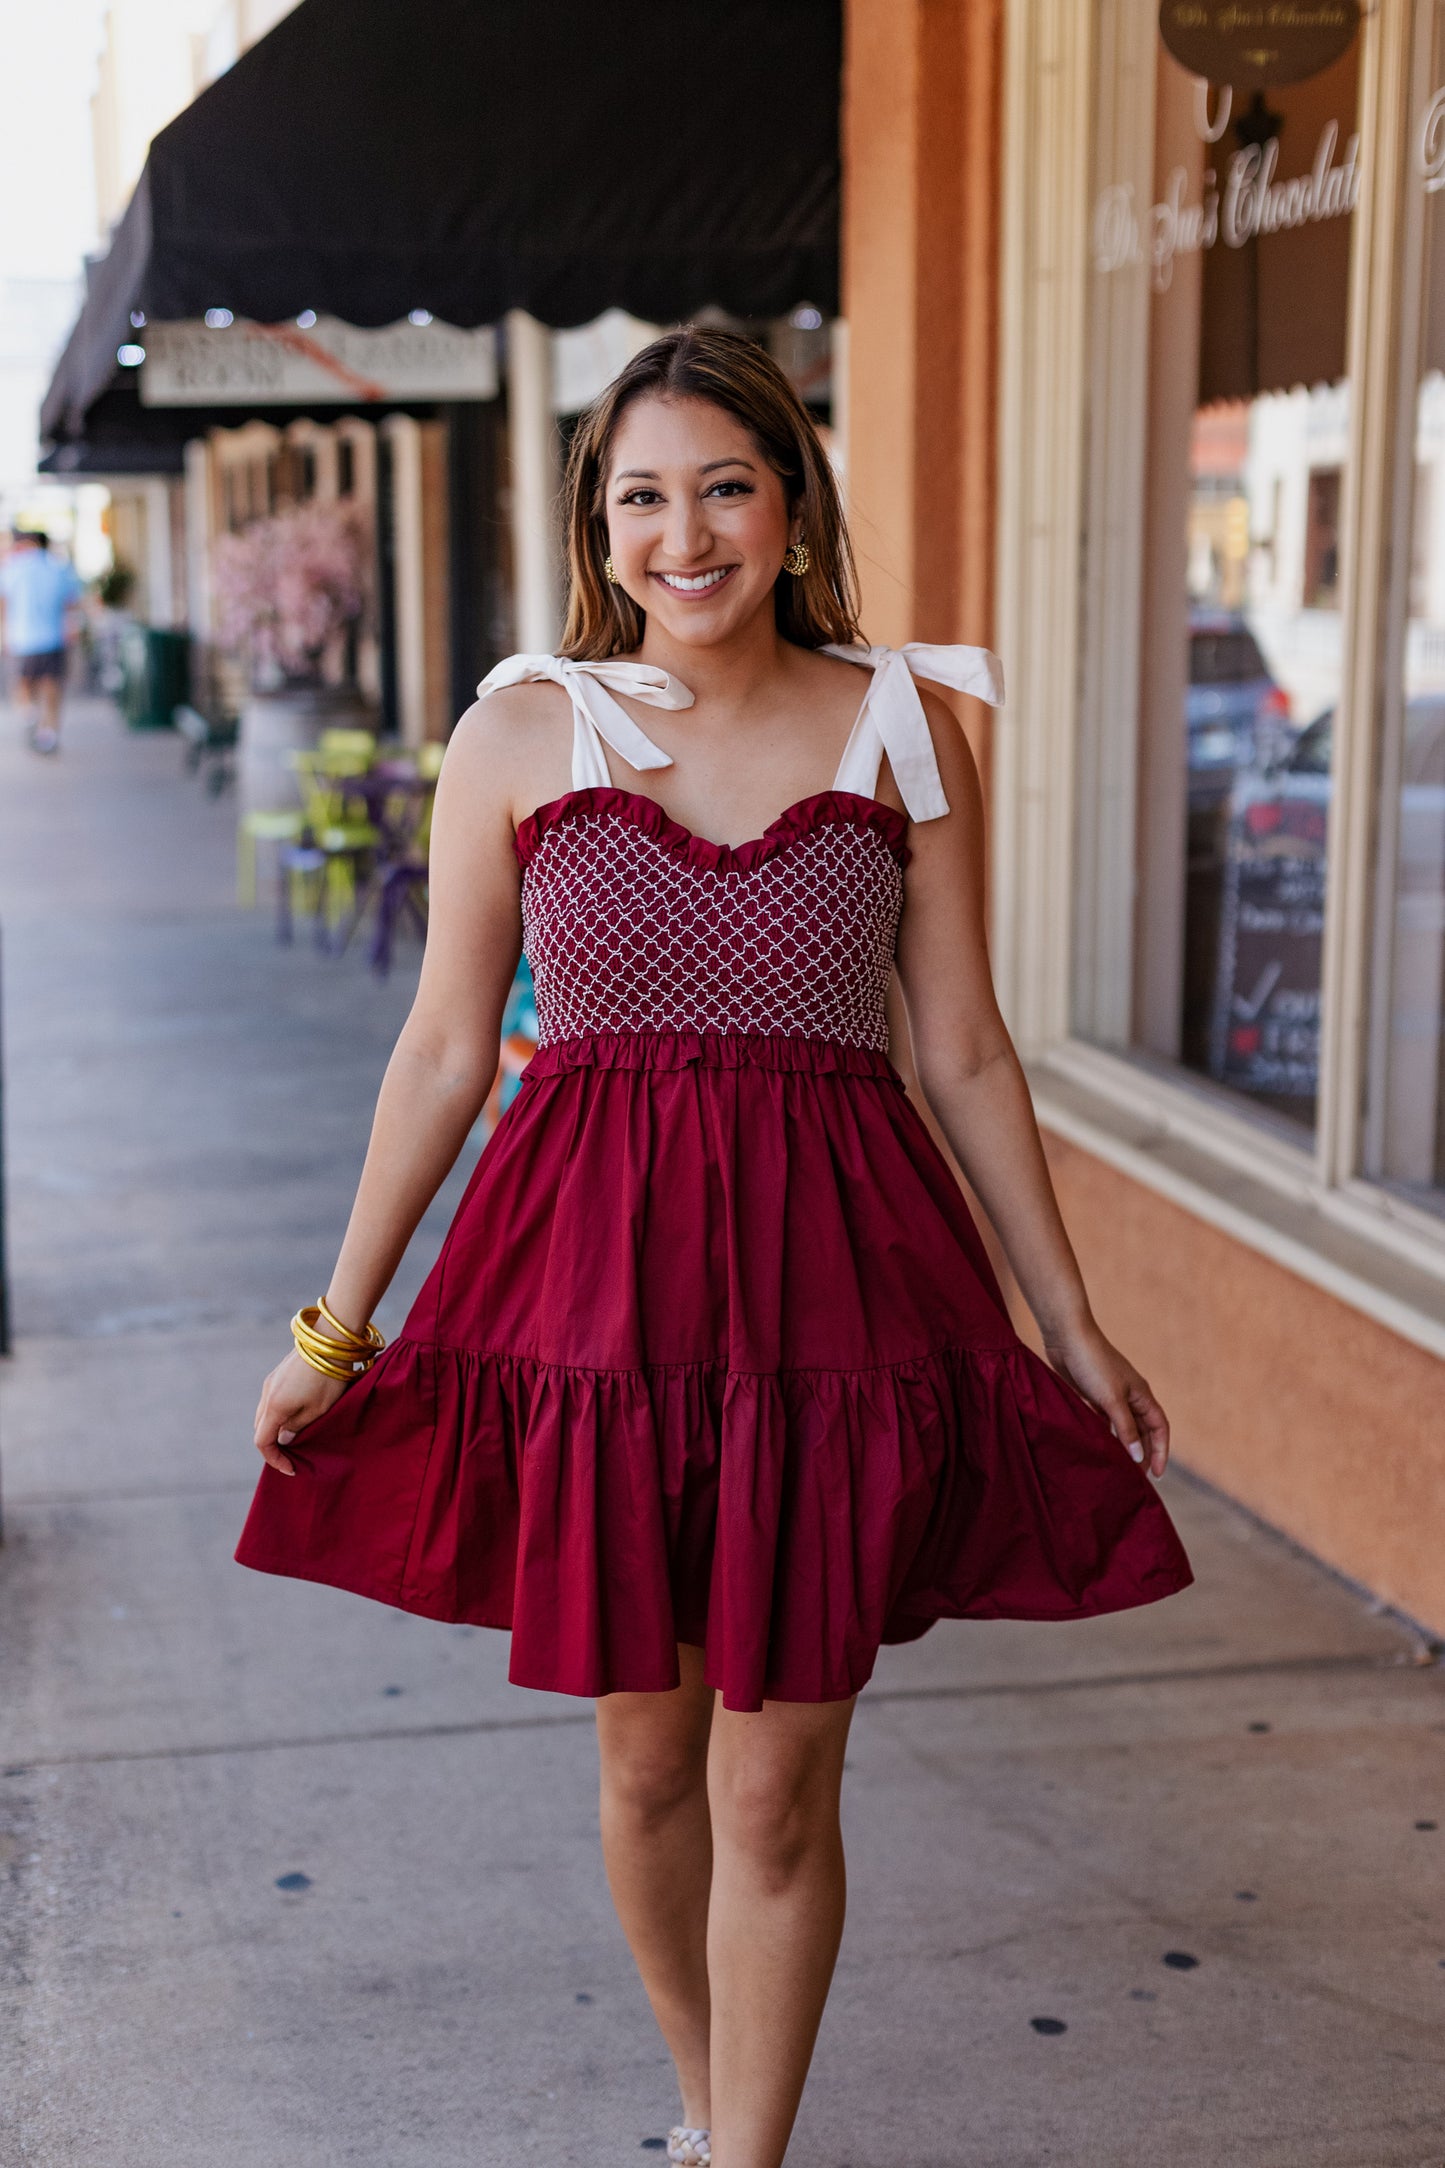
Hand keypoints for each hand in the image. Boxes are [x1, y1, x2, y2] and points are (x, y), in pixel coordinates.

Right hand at [253, 1348, 350, 1475]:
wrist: (330, 1340)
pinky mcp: (279, 1373)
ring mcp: (271, 1381)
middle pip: (261, 1428)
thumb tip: (285, 1439)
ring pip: (266, 1413)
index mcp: (274, 1407)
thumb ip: (298, 1428)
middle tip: (293, 1455)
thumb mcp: (318, 1411)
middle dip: (273, 1444)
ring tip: (298, 1435)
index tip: (291, 1468)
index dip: (274, 1459)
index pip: (262, 1442)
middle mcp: (267, 1394)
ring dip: (277, 1427)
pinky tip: (298, 1413)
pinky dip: (280, 1413)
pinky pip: (273, 1400)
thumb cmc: (328, 1379)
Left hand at [1043, 1320, 1168, 1476]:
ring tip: (1118, 1468)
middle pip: (1143, 1430)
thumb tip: (1139, 1456)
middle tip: (1135, 1477)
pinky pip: (1103, 1422)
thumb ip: (1126, 1429)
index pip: (1160, 1427)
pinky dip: (1104, 1436)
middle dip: (1143, 1453)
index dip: (1161, 1450)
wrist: (1067, 1337)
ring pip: (1123, 1427)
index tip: (1157, 1474)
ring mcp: (1111, 1396)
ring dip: (1123, 1446)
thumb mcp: (1112, 1399)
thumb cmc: (1093, 1364)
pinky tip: (1098, 1448)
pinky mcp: (1092, 1395)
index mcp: (1141, 1395)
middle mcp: (1130, 1396)